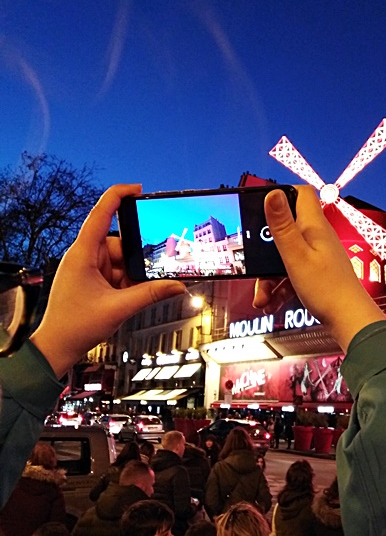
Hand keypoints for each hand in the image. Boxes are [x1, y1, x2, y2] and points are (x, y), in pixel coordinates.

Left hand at [31, 184, 185, 376]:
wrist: (58, 346)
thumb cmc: (75, 326)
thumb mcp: (119, 308)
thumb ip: (151, 294)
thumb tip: (178, 285)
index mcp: (82, 254)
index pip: (100, 214)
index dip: (118, 196)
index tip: (137, 189)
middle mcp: (84, 257)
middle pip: (119, 243)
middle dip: (135, 258)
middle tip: (148, 273)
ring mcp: (88, 268)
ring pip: (121, 261)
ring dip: (131, 276)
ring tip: (129, 295)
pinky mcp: (93, 280)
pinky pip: (117, 273)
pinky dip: (126, 283)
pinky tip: (127, 297)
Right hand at [253, 186, 384, 352]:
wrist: (348, 321)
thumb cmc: (327, 289)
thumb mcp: (296, 255)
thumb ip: (282, 225)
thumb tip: (273, 192)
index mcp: (314, 227)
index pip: (301, 194)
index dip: (281, 196)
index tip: (261, 209)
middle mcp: (317, 237)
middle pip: (285, 230)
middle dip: (265, 249)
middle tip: (254, 262)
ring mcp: (317, 256)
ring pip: (284, 256)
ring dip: (269, 276)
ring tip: (261, 296)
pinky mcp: (315, 273)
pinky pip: (290, 274)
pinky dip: (279, 287)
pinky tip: (270, 303)